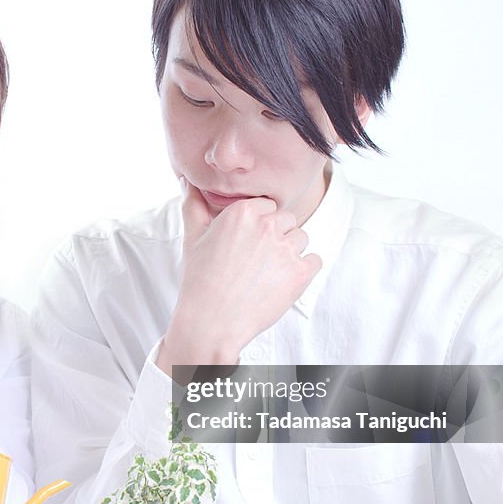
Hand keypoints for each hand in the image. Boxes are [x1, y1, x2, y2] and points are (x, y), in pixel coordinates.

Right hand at [157, 182, 320, 373]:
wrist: (211, 322)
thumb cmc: (199, 280)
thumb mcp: (193, 238)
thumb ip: (193, 205)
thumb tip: (188, 182)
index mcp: (242, 212)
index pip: (266, 206)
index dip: (257, 226)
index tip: (246, 245)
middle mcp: (267, 225)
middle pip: (286, 220)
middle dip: (275, 237)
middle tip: (255, 262)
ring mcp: (286, 248)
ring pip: (301, 239)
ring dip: (289, 253)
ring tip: (266, 274)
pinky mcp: (300, 272)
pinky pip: (314, 261)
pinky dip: (302, 271)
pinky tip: (280, 283)